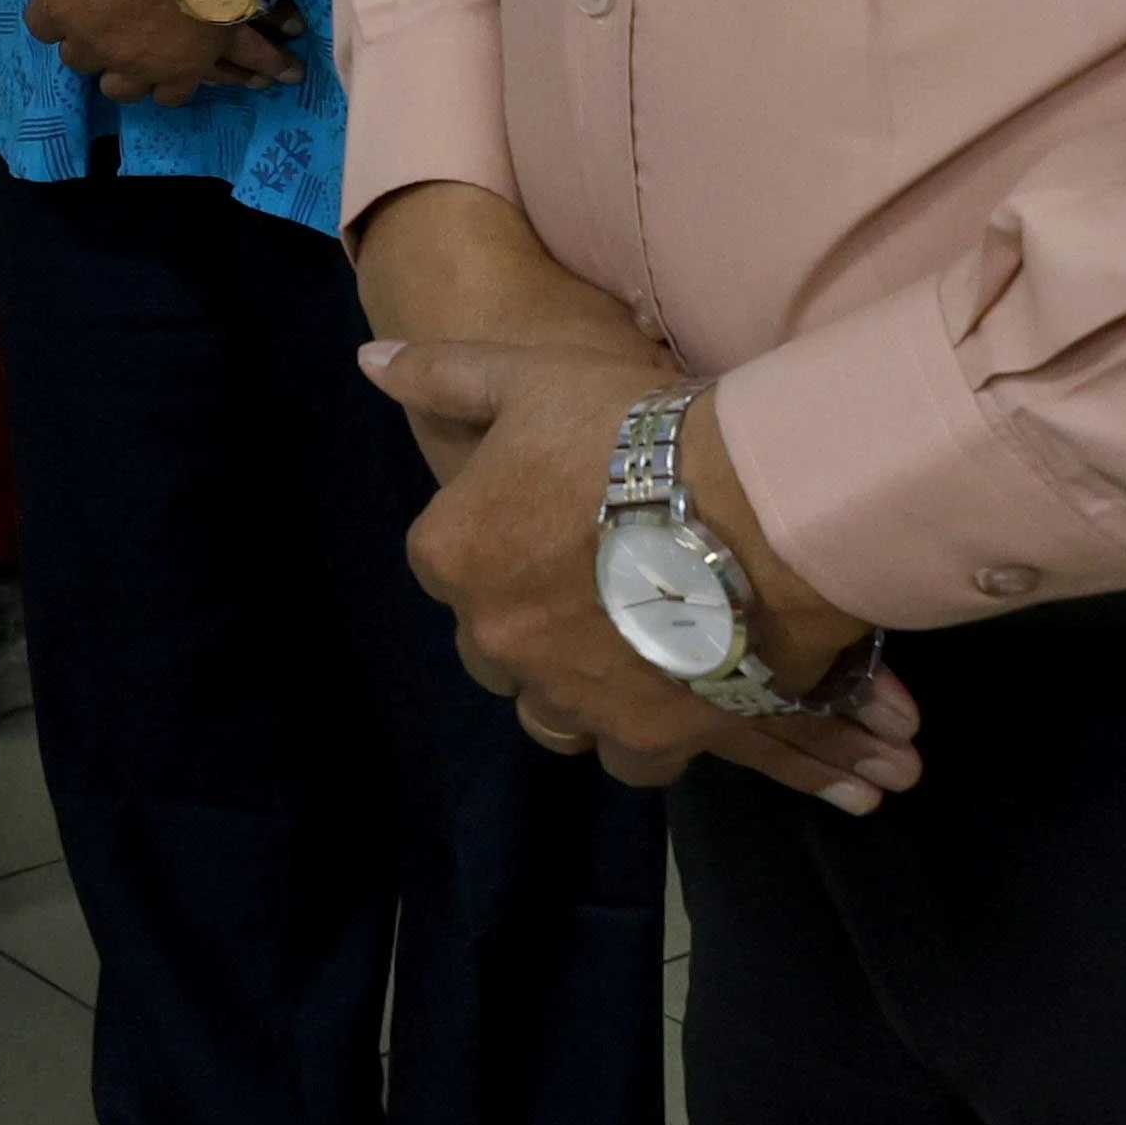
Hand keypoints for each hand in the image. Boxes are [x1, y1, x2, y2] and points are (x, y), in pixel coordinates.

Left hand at [0, 0, 295, 105]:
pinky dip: (164, 83)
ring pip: (116, 87)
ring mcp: (137, 63)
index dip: (54, 9)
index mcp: (59, 9)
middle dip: (85, 39)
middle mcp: (92, 45)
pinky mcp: (181, 72)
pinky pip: (165, 96)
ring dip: (119, 69)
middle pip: (77, 57)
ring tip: (135, 48)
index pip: (40, 25)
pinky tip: (170, 64)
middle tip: (108, 16)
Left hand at [365, 336, 916, 812]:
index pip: (447, 565)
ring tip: (634, 650)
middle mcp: (493, 635)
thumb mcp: (527, 379)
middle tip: (599, 588)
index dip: (498, 548)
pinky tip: (676, 694)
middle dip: (530, 626)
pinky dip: (641, 734)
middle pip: (493, 647)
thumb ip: (441, 377)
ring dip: (575, 689)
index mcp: (451, 554)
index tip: (550, 529)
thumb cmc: (631, 429)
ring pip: (551, 713)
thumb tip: (370, 366)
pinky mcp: (640, 735)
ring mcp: (565, 692)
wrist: (755, 501)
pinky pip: (624, 758)